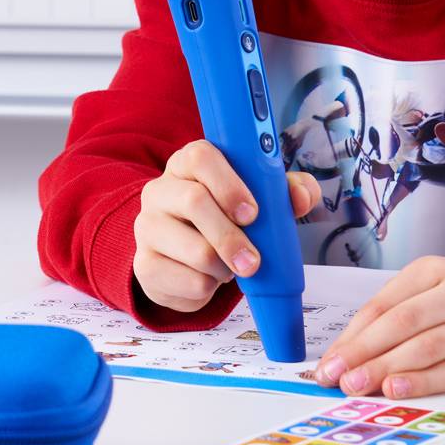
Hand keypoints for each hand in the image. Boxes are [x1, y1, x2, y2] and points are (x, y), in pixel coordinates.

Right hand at [133, 140, 319, 313]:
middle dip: (232, 236)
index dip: (229, 184)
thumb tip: (299, 196)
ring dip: (225, 267)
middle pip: (193, 202)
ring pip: (194, 250)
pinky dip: (210, 288)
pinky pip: (187, 282)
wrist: (185, 256)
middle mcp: (160, 190)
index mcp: (187, 164)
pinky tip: (210, 278)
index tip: (253, 212)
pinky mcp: (144, 265)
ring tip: (231, 267)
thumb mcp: (259, 198)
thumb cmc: (226, 219)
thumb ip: (286, 190)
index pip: (199, 157)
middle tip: (254, 261)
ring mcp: (147, 227)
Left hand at [314, 257, 444, 399]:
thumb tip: (346, 352)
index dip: (352, 336)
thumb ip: (391, 312)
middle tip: (336, 378)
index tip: (328, 362)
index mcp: (431, 270)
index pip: (383, 305)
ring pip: (426, 348)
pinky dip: (423, 382)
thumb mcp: (429, 285)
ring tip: (357, 386)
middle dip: (363, 353)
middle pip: (402, 324)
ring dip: (387, 369)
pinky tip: (398, 389)